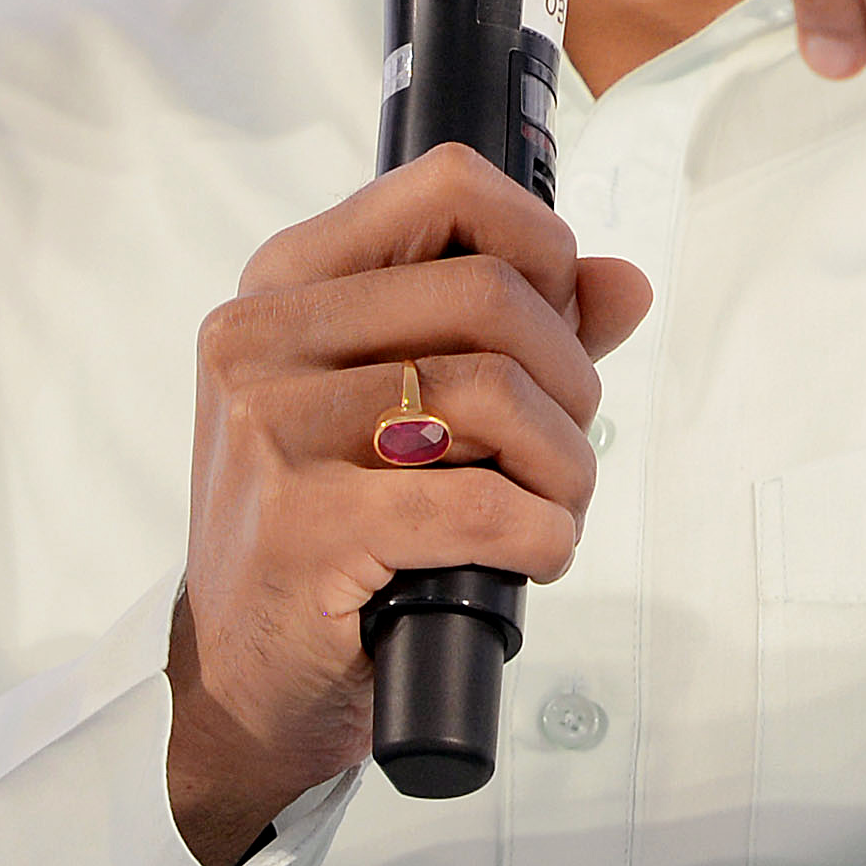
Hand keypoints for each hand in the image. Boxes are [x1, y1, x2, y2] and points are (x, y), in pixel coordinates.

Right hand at [166, 144, 653, 865]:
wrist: (241, 679)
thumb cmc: (329, 531)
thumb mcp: (402, 409)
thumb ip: (512, 333)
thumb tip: (624, 282)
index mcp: (283, 285)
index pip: (442, 185)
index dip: (539, 243)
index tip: (559, 319)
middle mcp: (261, 339)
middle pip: (489, 293)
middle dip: (570, 376)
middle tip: (566, 443)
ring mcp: (271, 429)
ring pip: (495, 393)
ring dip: (566, 464)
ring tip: (554, 504)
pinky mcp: (302, 527)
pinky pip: (482, 502)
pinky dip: (542, 533)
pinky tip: (531, 553)